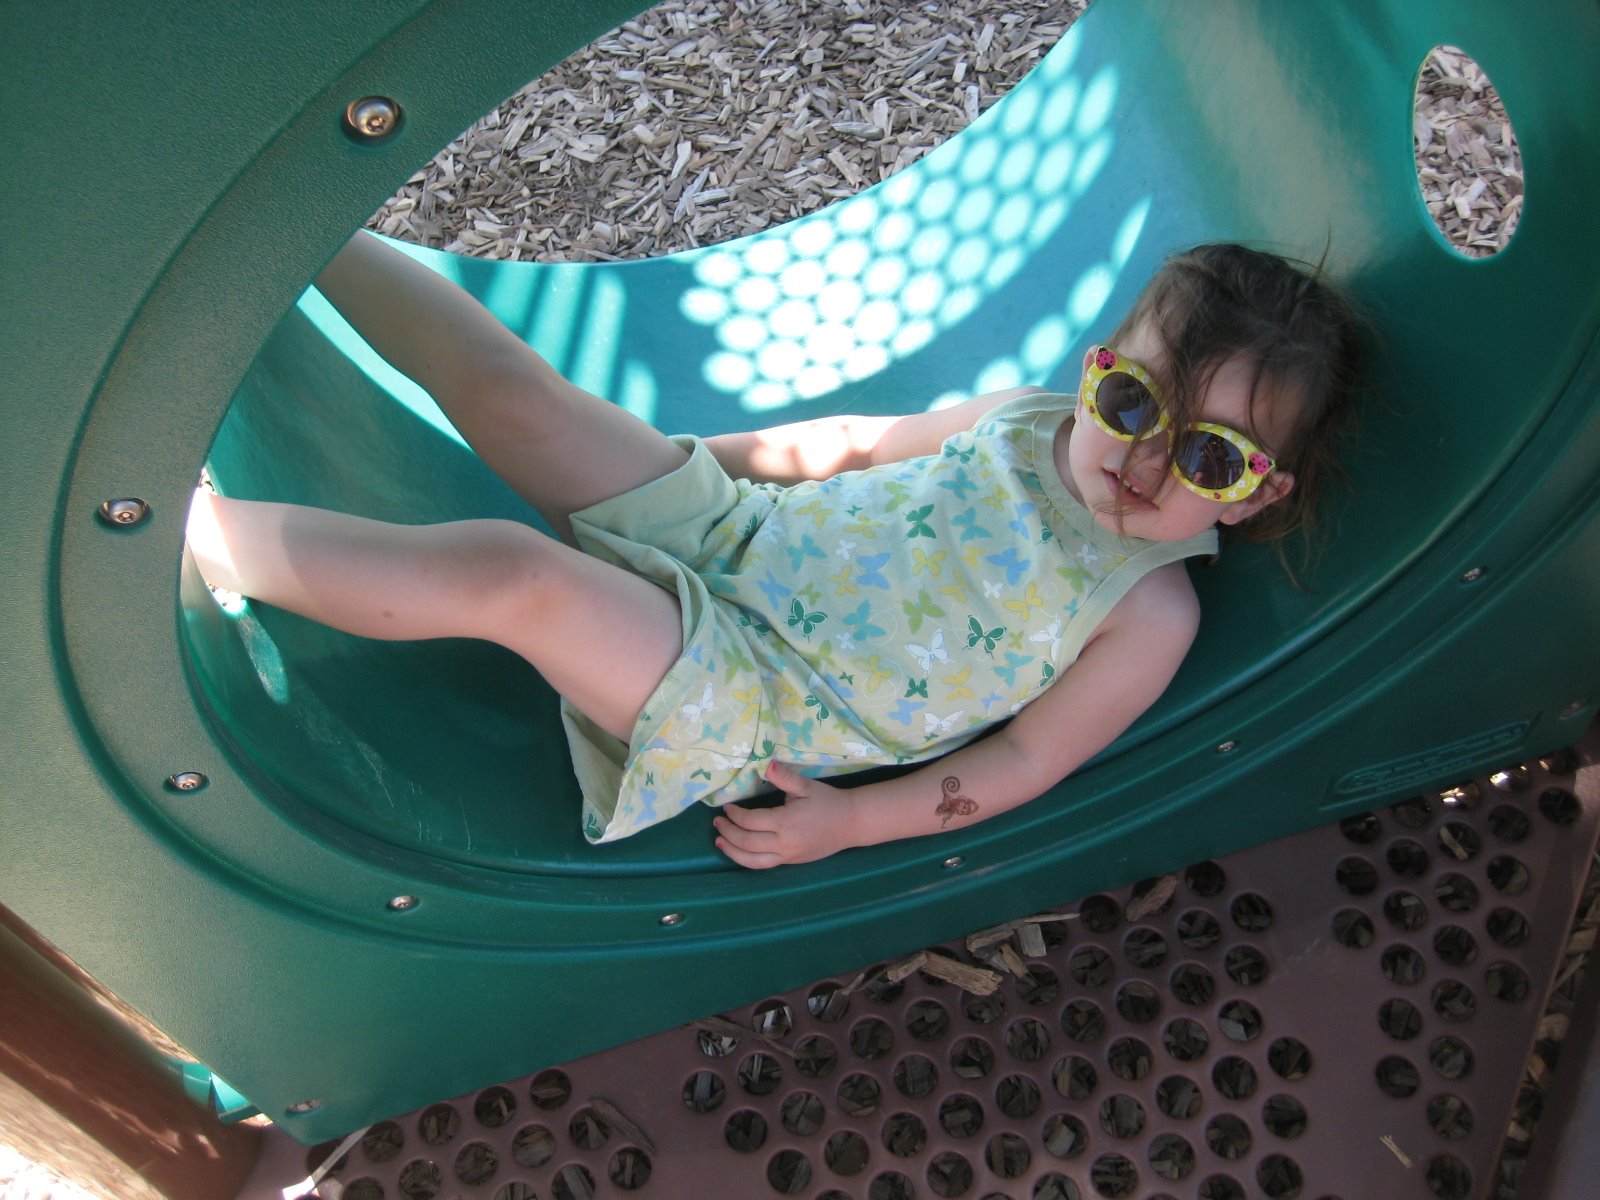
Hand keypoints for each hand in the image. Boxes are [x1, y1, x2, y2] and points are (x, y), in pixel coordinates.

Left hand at [713, 762, 854, 868]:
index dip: (735, 815)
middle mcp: (784, 843)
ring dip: (733, 852)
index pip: (751, 822)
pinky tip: (739, 852)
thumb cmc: (828, 802)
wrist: (851, 823)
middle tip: (717, 822)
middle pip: (747, 842)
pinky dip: (747, 860)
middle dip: (728, 833)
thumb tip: (766, 766)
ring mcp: (788, 856)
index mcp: (787, 822)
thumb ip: (785, 777)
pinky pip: (764, 865)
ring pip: (753, 861)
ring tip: (719, 842)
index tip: (727, 807)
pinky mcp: (791, 862)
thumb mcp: (807, 786)